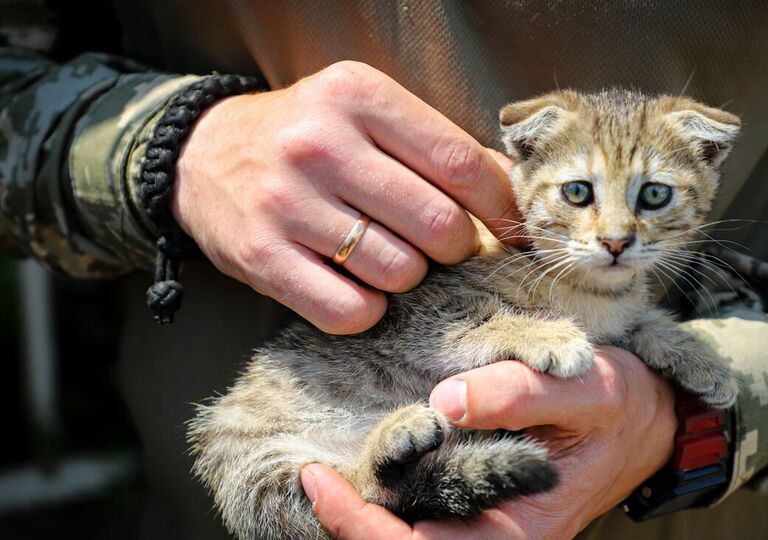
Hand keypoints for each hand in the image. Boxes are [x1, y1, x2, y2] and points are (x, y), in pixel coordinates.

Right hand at [172, 61, 518, 333]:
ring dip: (410, 276)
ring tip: (388, 256)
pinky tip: (358, 285)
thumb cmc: (309, 137)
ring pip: (399, 271)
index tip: (510, 228)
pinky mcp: (261, 256)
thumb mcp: (368, 113)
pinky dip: (369, 309)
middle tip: (441, 244)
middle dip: (456, 247)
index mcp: (358, 96)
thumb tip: (514, 188)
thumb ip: (439, 145)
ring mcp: (286, 203)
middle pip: (438, 225)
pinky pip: (351, 311)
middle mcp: (320, 144)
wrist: (202, 155)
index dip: (500, 207)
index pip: (460, 163)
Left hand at [300, 346, 676, 538]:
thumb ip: (521, 393)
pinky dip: (390, 496)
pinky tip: (370, 462)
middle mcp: (497, 538)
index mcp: (520, 532)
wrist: (647, 419)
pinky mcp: (482, 507)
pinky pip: (425, 515)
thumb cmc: (618, 406)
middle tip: (311, 473)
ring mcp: (488, 526)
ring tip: (328, 471)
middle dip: (350, 524)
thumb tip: (446, 401)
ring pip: (410, 537)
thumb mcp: (585, 390)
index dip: (360, 524)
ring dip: (365, 513)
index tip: (318, 479)